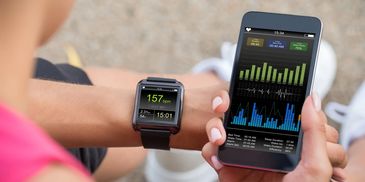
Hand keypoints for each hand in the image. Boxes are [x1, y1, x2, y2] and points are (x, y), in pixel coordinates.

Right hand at [202, 91, 347, 181]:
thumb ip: (315, 132)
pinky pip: (211, 151)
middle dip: (224, 105)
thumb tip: (311, 99)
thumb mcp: (316, 165)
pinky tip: (220, 161)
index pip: (267, 107)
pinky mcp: (227, 166)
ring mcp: (242, 152)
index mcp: (283, 137)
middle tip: (223, 106)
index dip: (255, 96)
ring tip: (219, 138)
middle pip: (237, 113)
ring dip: (214, 127)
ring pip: (220, 127)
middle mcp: (260, 141)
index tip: (247, 89)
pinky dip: (211, 152)